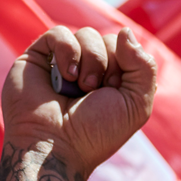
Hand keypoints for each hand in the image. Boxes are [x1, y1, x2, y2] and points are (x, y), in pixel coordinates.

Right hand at [2, 27, 156, 178]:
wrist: (56, 149)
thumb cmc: (95, 134)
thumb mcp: (136, 105)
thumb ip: (144, 66)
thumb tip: (124, 31)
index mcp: (111, 80)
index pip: (126, 48)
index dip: (126, 64)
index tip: (114, 91)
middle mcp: (87, 70)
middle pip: (108, 39)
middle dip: (108, 63)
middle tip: (94, 91)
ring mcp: (62, 63)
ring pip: (86, 34)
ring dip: (90, 60)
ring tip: (79, 87)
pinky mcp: (37, 58)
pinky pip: (58, 33)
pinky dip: (66, 50)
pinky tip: (66, 75)